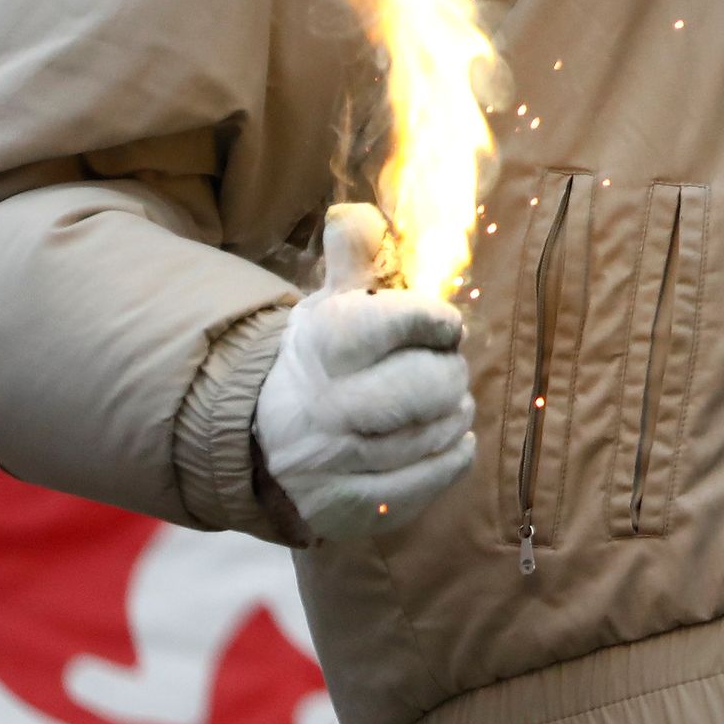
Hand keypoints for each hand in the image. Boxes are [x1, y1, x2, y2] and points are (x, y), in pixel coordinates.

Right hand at [251, 206, 473, 543]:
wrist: (270, 431)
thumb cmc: (328, 354)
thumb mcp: (335, 299)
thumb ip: (355, 255)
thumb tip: (355, 216)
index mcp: (328, 342)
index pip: (417, 320)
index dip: (442, 323)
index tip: (439, 329)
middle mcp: (325, 404)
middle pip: (434, 385)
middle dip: (449, 374)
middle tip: (439, 371)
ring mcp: (332, 461)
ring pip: (438, 431)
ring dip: (453, 414)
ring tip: (439, 404)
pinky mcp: (346, 507)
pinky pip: (432, 478)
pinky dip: (452, 456)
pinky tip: (443, 440)